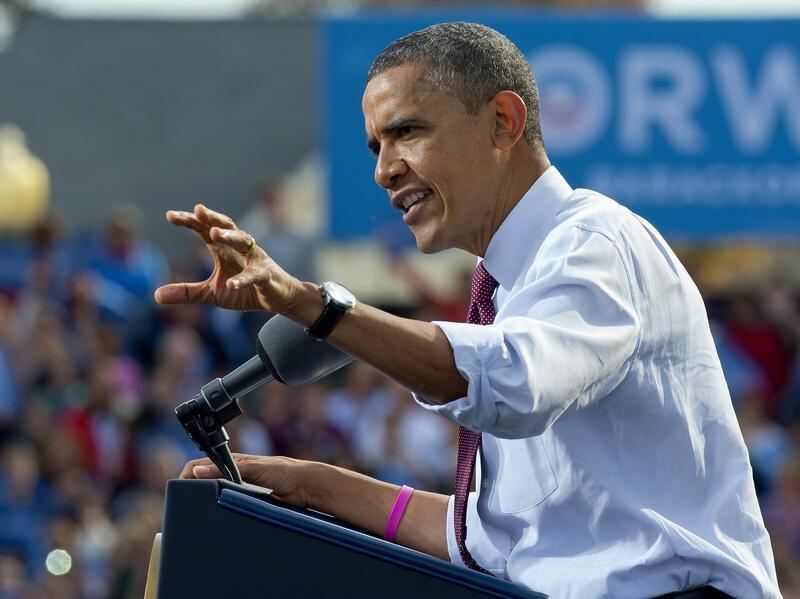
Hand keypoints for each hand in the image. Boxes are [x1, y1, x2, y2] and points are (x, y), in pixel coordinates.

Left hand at [154, 204, 301, 313]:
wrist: (278, 298)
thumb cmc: (245, 291)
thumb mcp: (211, 293)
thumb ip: (186, 292)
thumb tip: (155, 296)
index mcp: (223, 249)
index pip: (204, 229)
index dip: (190, 221)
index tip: (170, 215)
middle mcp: (239, 248)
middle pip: (225, 226)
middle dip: (212, 218)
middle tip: (197, 210)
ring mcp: (254, 259)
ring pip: (243, 241)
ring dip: (229, 236)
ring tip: (214, 234)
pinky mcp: (265, 275)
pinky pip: (253, 274)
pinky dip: (243, 278)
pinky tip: (231, 283)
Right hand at [179, 453, 316, 507]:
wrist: (304, 486)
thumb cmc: (283, 470)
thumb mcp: (253, 468)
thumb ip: (226, 469)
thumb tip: (198, 471)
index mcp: (232, 461)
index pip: (201, 465)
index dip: (188, 475)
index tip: (180, 487)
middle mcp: (233, 474)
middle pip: (205, 482)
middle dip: (194, 490)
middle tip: (186, 503)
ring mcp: (239, 489)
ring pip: (215, 496)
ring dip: (208, 501)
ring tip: (200, 511)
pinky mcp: (247, 502)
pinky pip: (228, 506)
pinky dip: (221, 509)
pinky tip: (218, 516)